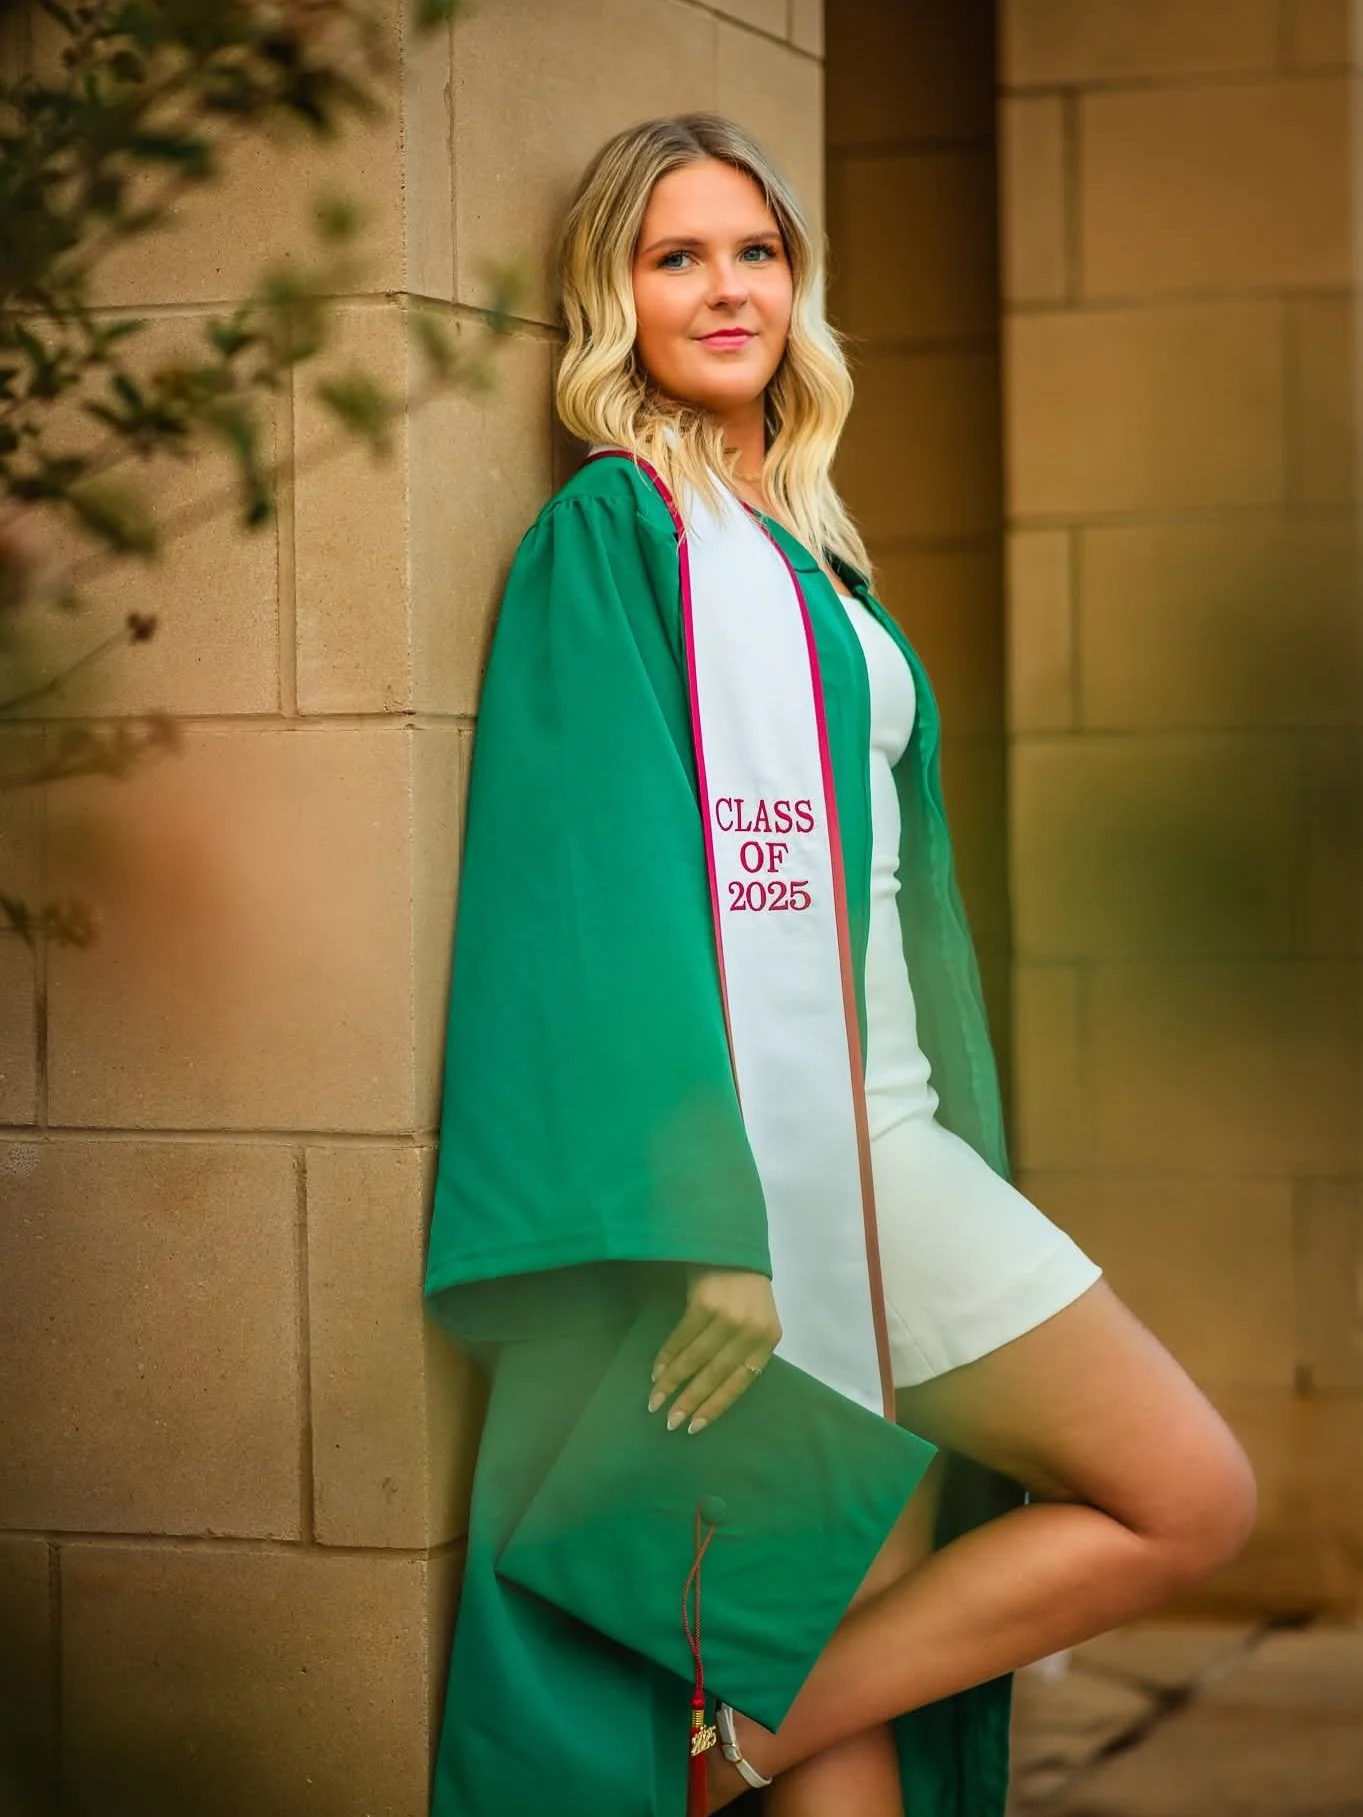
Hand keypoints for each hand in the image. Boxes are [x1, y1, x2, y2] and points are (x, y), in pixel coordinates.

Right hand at [648, 1266, 780, 1433]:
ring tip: (656, 1401)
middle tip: (671, 1422)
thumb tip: (712, 1389)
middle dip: (691, 1401)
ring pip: (696, 1359)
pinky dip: (667, 1356)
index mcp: (769, 1339)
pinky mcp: (705, 1302)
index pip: (741, 1381)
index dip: (716, 1406)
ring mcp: (729, 1316)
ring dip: (672, 1382)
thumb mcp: (755, 1319)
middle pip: (716, 1374)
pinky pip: (682, 1338)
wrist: (733, 1244)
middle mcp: (751, 1330)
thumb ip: (742, 1349)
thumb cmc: (743, 1287)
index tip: (696, 1426)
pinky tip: (656, 1371)